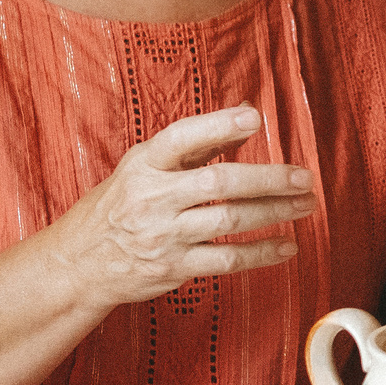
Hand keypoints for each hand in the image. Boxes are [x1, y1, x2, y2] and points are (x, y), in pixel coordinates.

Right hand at [42, 104, 313, 307]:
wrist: (80, 262)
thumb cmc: (120, 205)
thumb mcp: (144, 166)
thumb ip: (195, 145)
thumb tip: (247, 116)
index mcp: (144, 165)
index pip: (181, 138)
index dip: (218, 126)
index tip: (254, 118)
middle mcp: (152, 198)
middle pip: (218, 183)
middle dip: (267, 179)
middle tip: (303, 177)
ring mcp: (163, 235)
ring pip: (229, 220)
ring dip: (274, 212)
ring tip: (305, 205)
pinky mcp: (174, 267)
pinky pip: (227, 259)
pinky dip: (262, 253)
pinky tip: (287, 246)